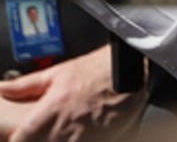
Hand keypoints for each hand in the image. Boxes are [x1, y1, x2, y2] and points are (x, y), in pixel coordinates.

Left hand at [0, 50, 145, 141]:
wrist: (134, 72)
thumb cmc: (100, 69)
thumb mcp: (60, 71)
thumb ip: (27, 84)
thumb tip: (2, 88)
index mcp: (50, 110)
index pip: (21, 140)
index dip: (17, 140)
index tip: (17, 136)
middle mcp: (65, 127)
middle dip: (36, 141)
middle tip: (40, 134)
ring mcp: (84, 137)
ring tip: (58, 134)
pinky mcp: (100, 141)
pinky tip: (75, 136)